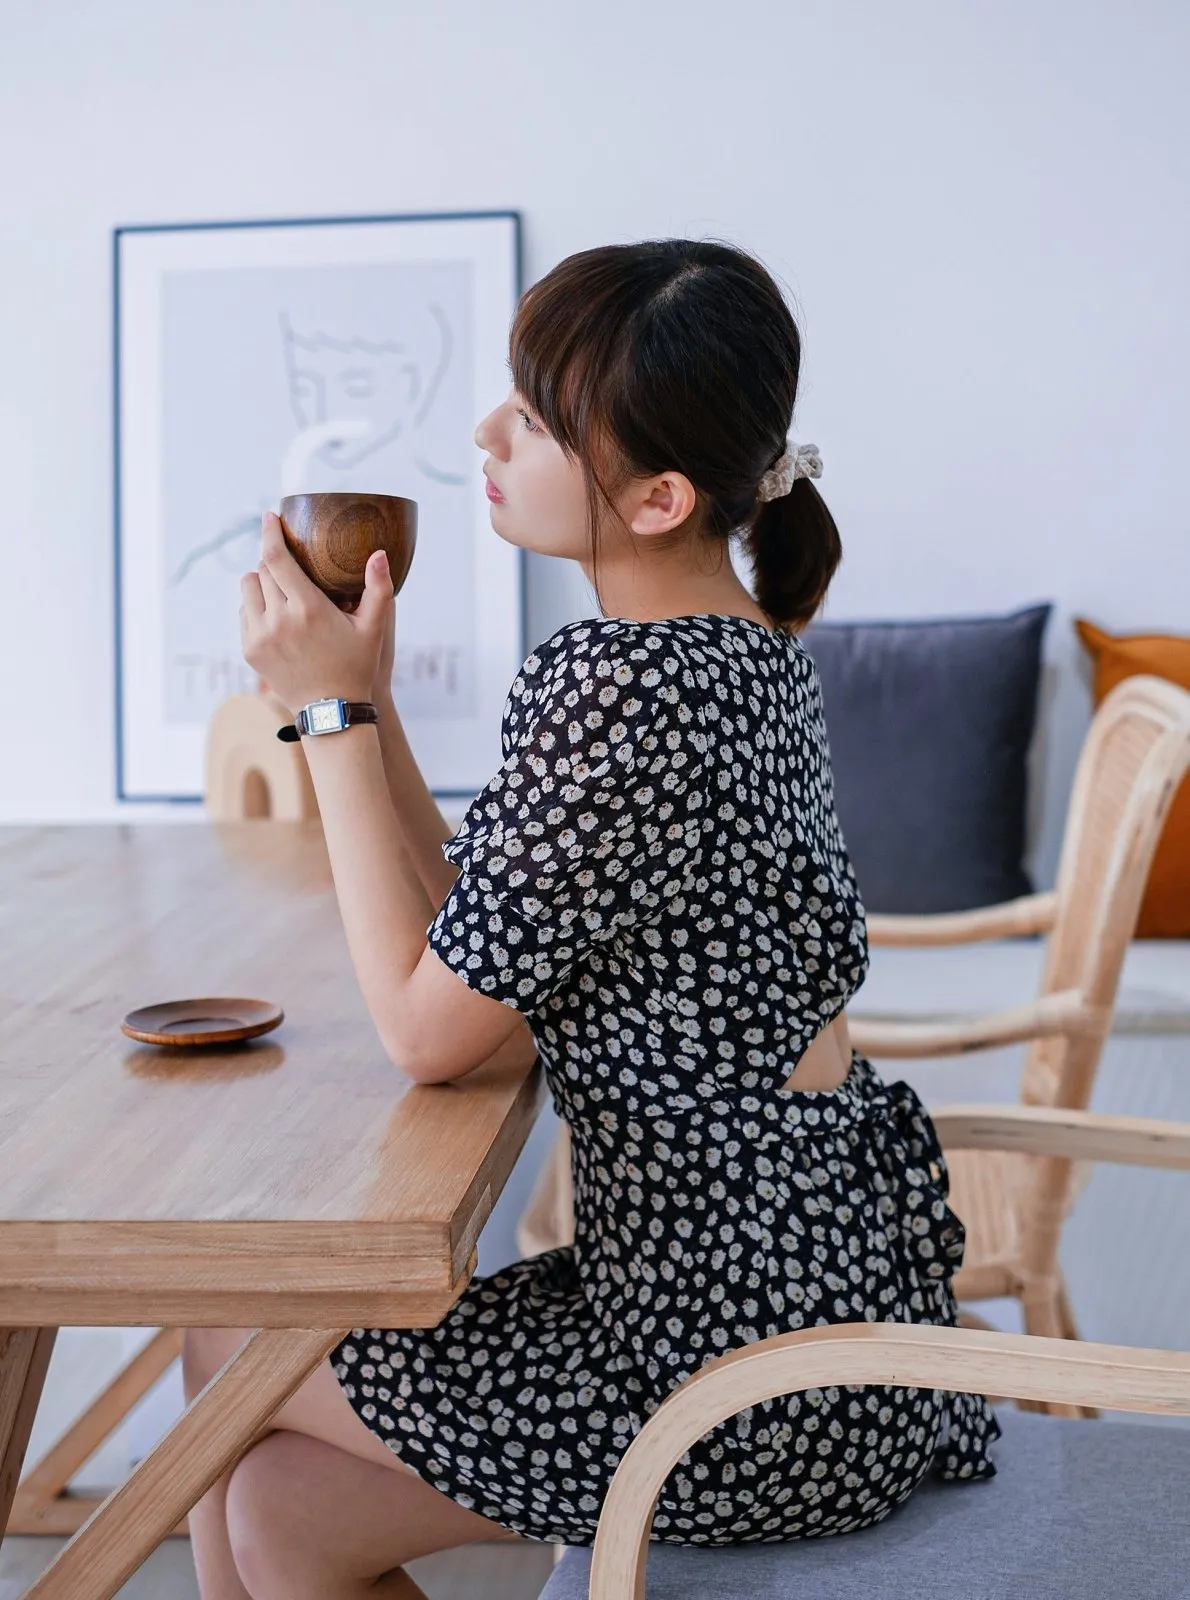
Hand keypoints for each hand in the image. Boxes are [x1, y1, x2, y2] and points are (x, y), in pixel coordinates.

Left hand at [240, 512, 393, 713]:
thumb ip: (379, 589)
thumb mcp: (374, 628)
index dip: (270, 533)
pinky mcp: (250, 650)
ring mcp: (260, 636)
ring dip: (261, 581)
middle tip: (289, 561)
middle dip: (274, 560)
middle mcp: (278, 620)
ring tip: (280, 588)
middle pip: (262, 569)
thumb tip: (378, 554)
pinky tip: (275, 614)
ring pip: (248, 588)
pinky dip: (256, 607)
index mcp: (308, 609)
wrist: (331, 712)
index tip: (269, 517)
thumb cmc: (356, 667)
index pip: (276, 558)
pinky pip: (244, 613)